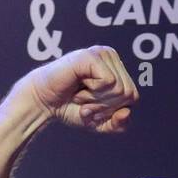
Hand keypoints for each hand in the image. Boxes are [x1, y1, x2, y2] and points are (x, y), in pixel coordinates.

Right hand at [24, 46, 138, 132]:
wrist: (43, 103)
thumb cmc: (70, 108)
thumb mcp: (100, 123)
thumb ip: (119, 124)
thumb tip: (127, 112)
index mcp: (117, 68)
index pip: (133, 97)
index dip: (112, 109)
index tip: (92, 106)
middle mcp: (111, 56)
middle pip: (128, 93)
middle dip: (105, 106)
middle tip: (84, 101)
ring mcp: (101, 53)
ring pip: (120, 89)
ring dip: (97, 100)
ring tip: (81, 94)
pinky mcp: (91, 56)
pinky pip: (109, 82)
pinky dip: (92, 93)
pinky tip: (79, 87)